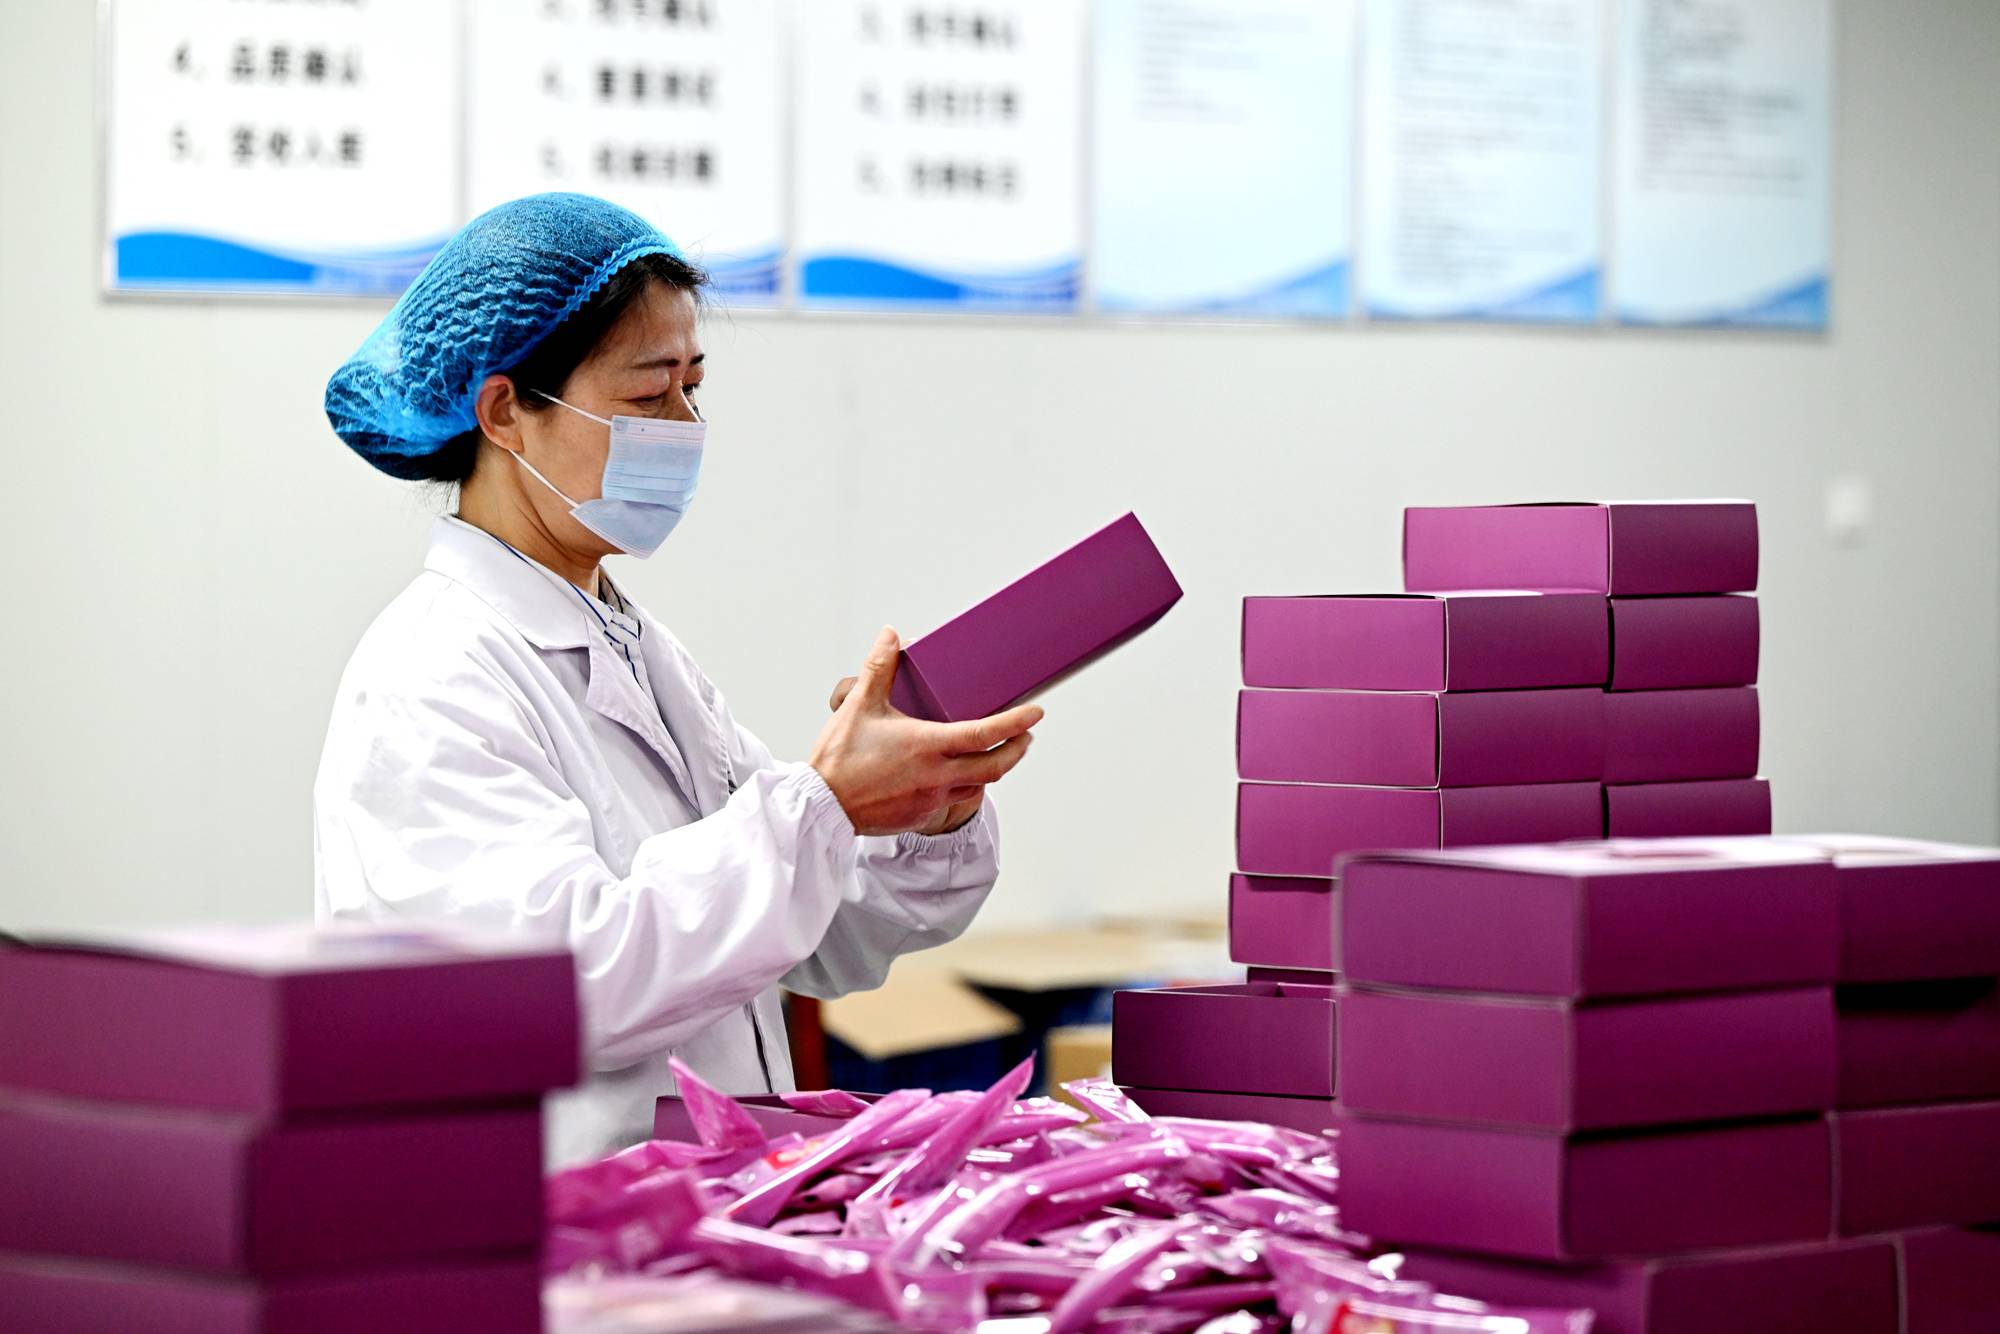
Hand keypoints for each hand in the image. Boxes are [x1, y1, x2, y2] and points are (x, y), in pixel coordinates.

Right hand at [811, 627, 1042, 836]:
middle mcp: (936, 776)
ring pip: (977, 785)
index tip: (1036, 712)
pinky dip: (964, 785)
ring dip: (992, 768)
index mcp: (926, 745)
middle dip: (1018, 748)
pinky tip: (956, 774)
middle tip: (1027, 735)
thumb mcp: (859, 705)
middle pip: (996, 766)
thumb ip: (879, 667)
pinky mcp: (920, 816)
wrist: (821, 807)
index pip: (986, 734)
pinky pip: (954, 800)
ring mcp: (930, 799)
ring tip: (994, 751)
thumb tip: (890, 635)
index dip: (1017, 722)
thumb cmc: (839, 758)